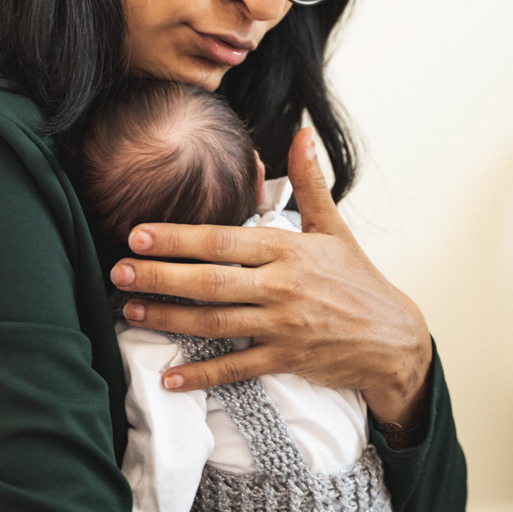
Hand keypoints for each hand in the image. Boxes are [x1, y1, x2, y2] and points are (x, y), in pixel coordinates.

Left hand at [109, 127, 432, 426]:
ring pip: (215, 323)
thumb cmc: (358, 279)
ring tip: (130, 311)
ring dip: (168, 319)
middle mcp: (281, 286)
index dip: (177, 237)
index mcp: (287, 249)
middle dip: (159, 277)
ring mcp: (283, 326)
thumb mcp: (334, 227)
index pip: (222, 240)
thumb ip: (309, 181)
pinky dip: (203, 375)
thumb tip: (303, 134)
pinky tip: (170, 378)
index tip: (138, 233)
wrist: (394, 337)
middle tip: (118, 271)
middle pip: (210, 281)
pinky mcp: (286, 359)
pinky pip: (237, 368)